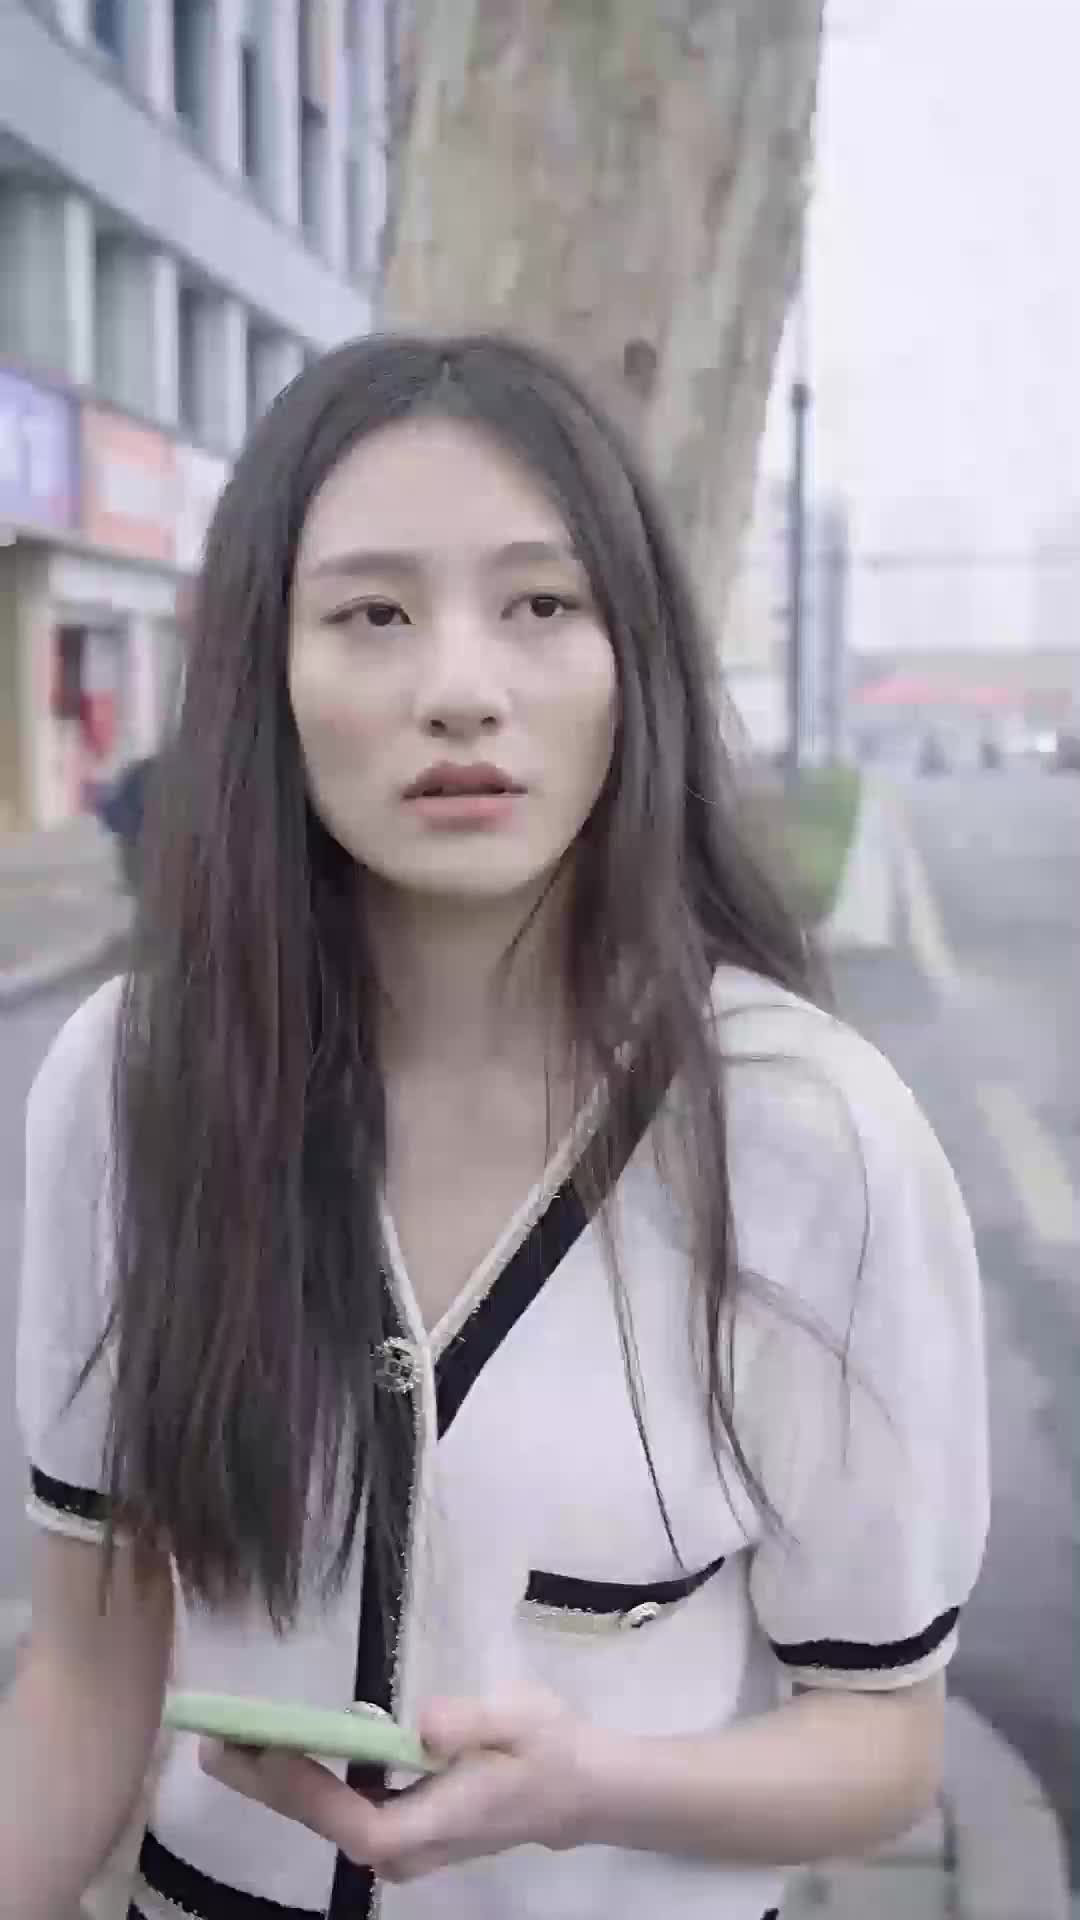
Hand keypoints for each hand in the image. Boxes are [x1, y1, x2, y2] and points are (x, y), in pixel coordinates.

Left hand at [199, 1687, 599, 1882]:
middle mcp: (409, 1849)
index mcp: (437, 1823)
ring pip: (327, 1820)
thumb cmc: (548, 1748)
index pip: (358, 1822)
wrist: (576, 1789)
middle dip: (266, 1784)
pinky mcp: (399, 1830)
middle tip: (213, 1740)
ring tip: (229, 1738)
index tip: (268, 1746)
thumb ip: (471, 1722)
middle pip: (326, 1825)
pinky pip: (339, 1811)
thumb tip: (422, 1727)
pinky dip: (303, 1782)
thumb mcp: (522, 1719)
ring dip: (275, 1782)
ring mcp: (403, 1846)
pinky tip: (275, 1748)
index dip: (308, 1793)